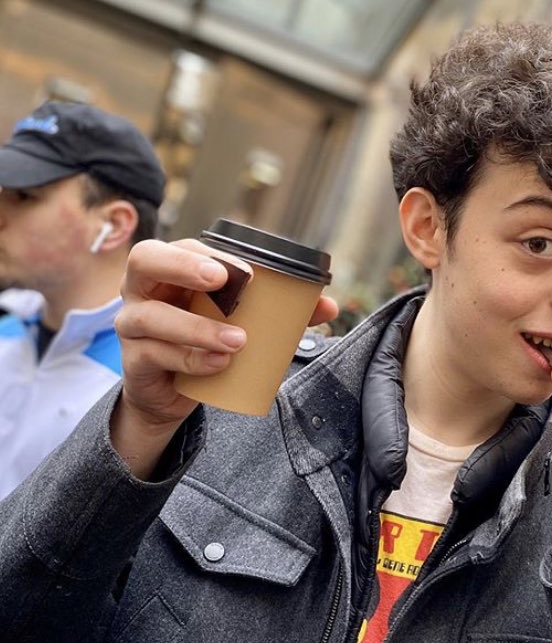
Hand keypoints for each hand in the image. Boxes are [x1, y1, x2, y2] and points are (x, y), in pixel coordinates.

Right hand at [111, 239, 337, 475]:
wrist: (172, 394)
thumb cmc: (206, 344)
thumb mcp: (241, 324)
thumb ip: (282, 313)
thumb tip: (328, 306)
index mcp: (169, 272)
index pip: (182, 248)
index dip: (206, 253)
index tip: (243, 269)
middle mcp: (143, 291)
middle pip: (144, 260)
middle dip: (181, 266)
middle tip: (220, 279)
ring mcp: (131, 325)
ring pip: (151, 316)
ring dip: (197, 327)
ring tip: (237, 340)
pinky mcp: (134, 361)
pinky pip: (153, 355)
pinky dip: (189, 359)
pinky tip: (217, 363)